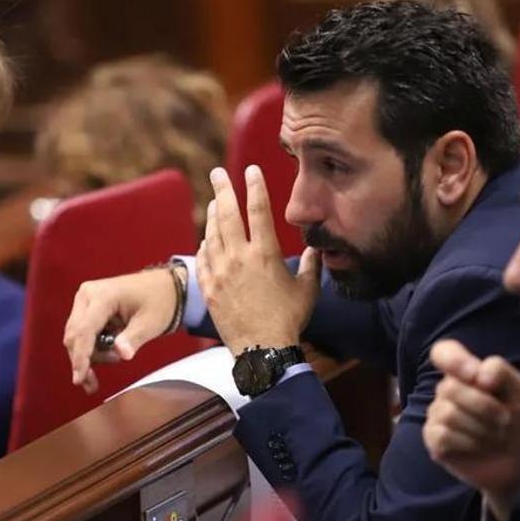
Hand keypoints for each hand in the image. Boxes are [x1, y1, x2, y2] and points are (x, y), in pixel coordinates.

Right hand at [63, 267, 178, 393]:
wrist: (164, 287)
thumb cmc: (159, 302)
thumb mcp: (150, 323)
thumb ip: (134, 339)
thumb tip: (122, 354)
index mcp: (103, 296)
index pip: (85, 331)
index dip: (81, 357)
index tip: (79, 379)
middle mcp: (87, 295)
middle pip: (75, 335)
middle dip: (82, 361)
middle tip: (92, 384)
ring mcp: (85, 300)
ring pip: (75, 336)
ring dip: (88, 355)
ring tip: (114, 358)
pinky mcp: (87, 307)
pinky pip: (81, 333)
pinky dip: (90, 348)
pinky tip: (106, 355)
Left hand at [195, 165, 320, 355]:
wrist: (262, 350)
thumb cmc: (288, 320)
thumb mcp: (306, 290)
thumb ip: (310, 266)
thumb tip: (316, 249)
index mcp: (265, 254)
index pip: (259, 210)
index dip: (255, 186)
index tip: (251, 170)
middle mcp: (239, 258)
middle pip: (228, 214)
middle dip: (223, 189)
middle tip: (217, 172)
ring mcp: (220, 273)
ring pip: (212, 234)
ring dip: (213, 215)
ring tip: (216, 202)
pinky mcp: (209, 289)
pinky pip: (203, 260)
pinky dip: (205, 246)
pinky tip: (207, 239)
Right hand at [422, 339, 519, 520]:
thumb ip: (501, 371)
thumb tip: (477, 375)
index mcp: (466, 373)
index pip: (443, 353)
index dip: (453, 360)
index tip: (474, 375)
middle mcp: (447, 391)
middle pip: (450, 387)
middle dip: (484, 406)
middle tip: (505, 419)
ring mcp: (437, 415)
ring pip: (448, 413)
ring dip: (481, 428)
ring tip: (494, 435)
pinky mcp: (434, 440)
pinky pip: (443, 435)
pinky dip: (468, 442)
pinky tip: (478, 446)